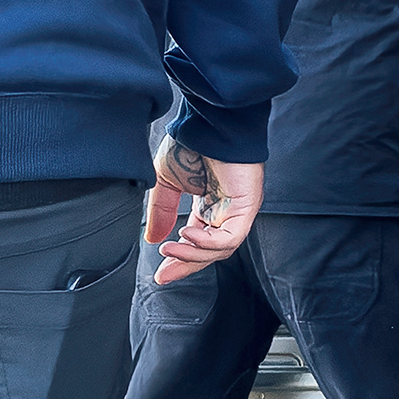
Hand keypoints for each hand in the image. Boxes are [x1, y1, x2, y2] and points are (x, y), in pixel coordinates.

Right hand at [147, 139, 264, 283]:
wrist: (206, 124)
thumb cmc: (190, 144)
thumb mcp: (166, 182)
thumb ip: (161, 212)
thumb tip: (152, 239)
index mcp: (209, 206)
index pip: (197, 243)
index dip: (179, 259)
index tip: (160, 272)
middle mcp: (225, 212)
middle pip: (210, 252)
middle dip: (185, 265)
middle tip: (164, 274)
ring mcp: (238, 210)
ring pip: (220, 249)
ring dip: (192, 254)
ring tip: (170, 250)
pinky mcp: (246, 206)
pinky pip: (230, 237)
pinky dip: (207, 242)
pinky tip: (187, 233)